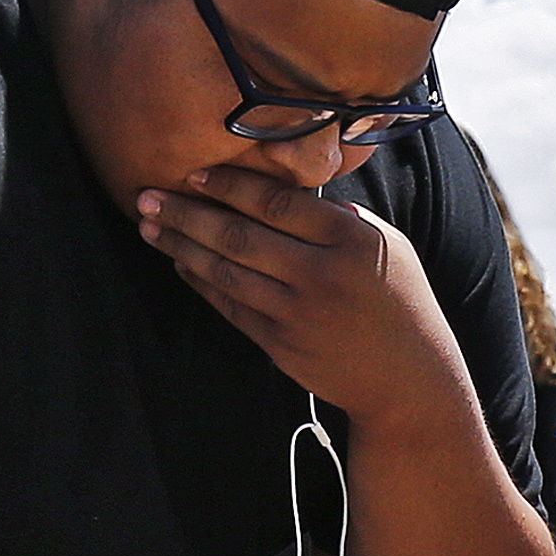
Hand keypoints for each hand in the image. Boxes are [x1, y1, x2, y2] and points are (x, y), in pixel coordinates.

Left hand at [137, 159, 453, 422]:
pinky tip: (180, 264)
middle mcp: (321, 273)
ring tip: (149, 227)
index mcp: (349, 239)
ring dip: (181, 247)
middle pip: (239, 234)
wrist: (410, 382)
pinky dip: (202, 283)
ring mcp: (299, 313)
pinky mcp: (283, 345)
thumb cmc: (399, 305)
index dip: (228, 184)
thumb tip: (287, 191)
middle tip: (146, 196)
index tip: (192, 173)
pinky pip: (231, 306)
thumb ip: (339, 219)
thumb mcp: (387, 249)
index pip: (275, 202)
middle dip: (186, 213)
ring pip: (226, 271)